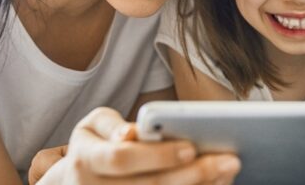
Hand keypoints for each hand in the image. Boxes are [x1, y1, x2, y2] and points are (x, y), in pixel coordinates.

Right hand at [36, 107, 240, 183]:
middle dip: (192, 175)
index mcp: (84, 160)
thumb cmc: (94, 146)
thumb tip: (132, 132)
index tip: (191, 147)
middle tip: (229, 161)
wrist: (76, 182)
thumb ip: (113, 126)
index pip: (122, 157)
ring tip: (227, 173)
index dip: (157, 154)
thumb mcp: (93, 127)